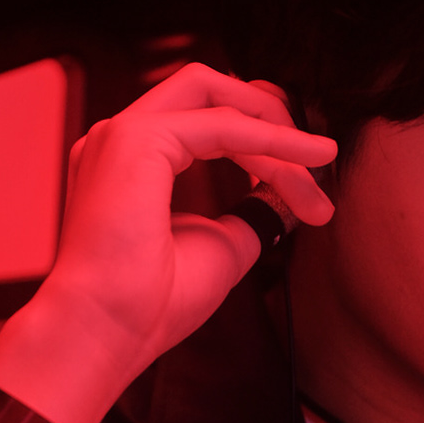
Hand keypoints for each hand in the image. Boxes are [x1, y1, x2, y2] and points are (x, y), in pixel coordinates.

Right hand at [0, 62, 334, 422]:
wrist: (107, 332)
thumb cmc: (150, 305)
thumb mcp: (222, 244)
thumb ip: (251, 209)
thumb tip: (287, 190)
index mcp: (131, 161)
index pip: (207, 122)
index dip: (264, 145)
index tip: (309, 191)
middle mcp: (121, 138)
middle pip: (209, 90)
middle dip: (269, 114)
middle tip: (317, 159)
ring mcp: (122, 134)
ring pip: (218, 101)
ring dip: (274, 131)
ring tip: (316, 170)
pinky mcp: (136, 140)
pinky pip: (221, 124)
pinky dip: (270, 139)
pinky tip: (309, 157)